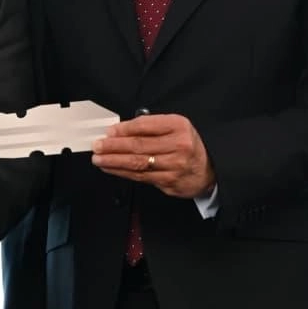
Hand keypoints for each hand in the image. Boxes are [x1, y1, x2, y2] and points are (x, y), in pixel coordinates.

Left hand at [92, 113, 214, 198]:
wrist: (210, 169)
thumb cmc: (188, 145)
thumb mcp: (175, 127)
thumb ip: (151, 126)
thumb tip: (121, 130)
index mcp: (178, 127)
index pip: (145, 126)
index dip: (123, 129)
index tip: (109, 131)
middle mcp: (178, 146)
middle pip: (138, 145)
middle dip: (113, 146)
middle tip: (98, 146)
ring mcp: (174, 166)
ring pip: (137, 163)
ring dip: (114, 161)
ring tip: (99, 158)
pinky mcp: (169, 182)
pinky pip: (141, 177)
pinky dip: (123, 172)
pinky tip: (112, 169)